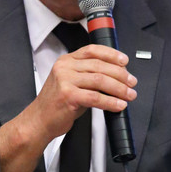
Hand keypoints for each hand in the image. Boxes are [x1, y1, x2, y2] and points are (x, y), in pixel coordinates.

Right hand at [0, 44, 136, 171]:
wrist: (39, 121)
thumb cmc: (56, 104)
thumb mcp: (71, 83)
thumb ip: (88, 76)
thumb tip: (115, 77)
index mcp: (66, 61)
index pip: (93, 50)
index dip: (112, 54)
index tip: (125, 61)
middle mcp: (65, 67)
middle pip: (100, 66)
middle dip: (120, 75)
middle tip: (132, 83)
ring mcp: (65, 81)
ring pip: (100, 80)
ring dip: (119, 88)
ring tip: (129, 95)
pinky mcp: (68, 96)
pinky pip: (95, 97)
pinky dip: (110, 102)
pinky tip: (119, 105)